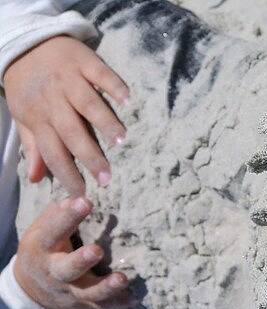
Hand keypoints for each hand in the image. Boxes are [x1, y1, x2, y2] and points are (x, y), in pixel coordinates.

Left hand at [3, 36, 129, 195]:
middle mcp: (53, 100)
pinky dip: (114, 87)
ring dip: (105, 123)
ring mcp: (69, 80)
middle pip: (71, 132)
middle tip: (107, 177)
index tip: (82, 194)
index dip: (67, 174)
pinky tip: (128, 102)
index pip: (52, 152)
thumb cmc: (29, 86)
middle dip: (89, 156)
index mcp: (38, 117)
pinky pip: (101, 75)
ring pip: (87, 104)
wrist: (27, 43)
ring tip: (121, 142)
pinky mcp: (84, 62)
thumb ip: (33, 146)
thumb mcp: (24, 116)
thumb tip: (36, 179)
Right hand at [14, 197, 134, 308]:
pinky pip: (101, 306)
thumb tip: (76, 197)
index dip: (68, 217)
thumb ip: (57, 215)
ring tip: (122, 279)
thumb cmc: (44, 249)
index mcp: (43, 248)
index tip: (86, 202)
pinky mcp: (84, 303)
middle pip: (67, 269)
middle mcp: (55, 272)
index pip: (53, 230)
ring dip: (105, 287)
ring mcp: (70, 290)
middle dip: (81, 261)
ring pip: (87, 292)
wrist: (32, 289)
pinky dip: (117, 303)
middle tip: (97, 250)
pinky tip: (133, 299)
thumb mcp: (41, 231)